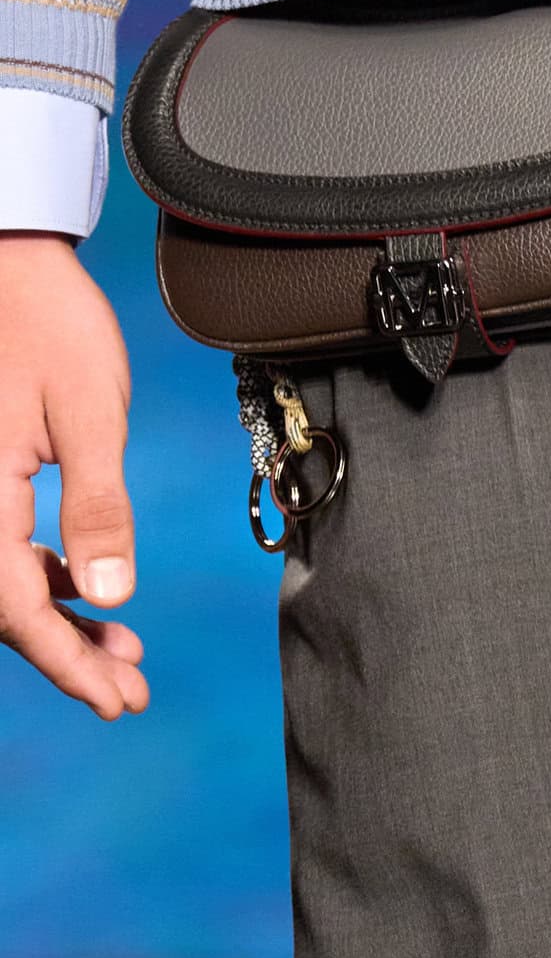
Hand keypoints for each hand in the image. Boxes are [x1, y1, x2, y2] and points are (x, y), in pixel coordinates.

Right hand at [0, 232, 147, 716]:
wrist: (9, 255)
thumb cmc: (48, 321)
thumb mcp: (88, 414)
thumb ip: (98, 506)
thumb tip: (112, 596)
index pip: (12, 606)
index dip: (64, 661)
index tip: (116, 701)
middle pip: (3, 605)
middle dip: (66, 655)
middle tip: (131, 695)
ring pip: (2, 581)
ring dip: (58, 622)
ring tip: (125, 653)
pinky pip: (0, 546)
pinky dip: (45, 578)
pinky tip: (90, 590)